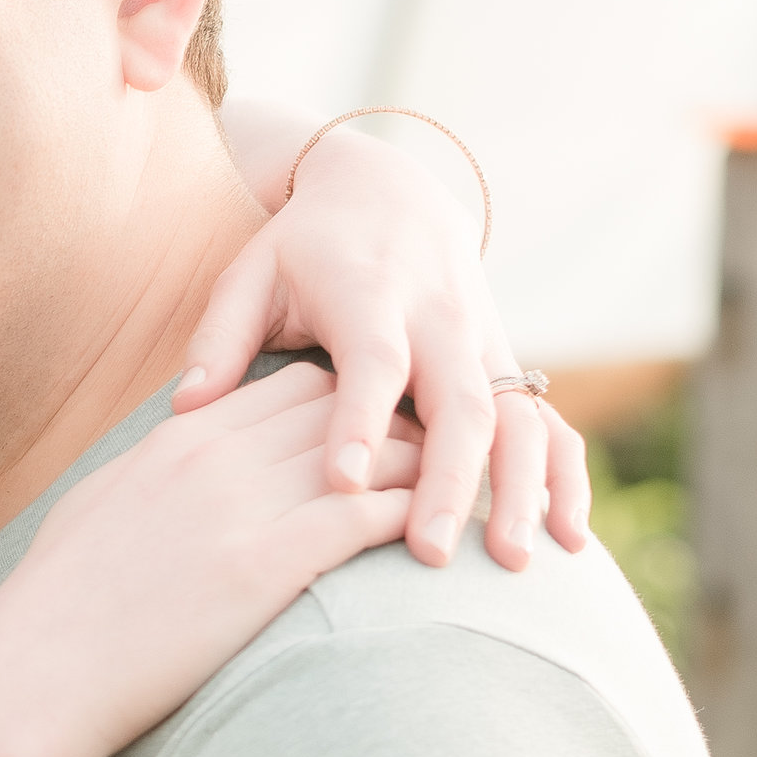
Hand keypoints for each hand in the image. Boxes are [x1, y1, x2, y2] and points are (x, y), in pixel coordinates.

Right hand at [0, 365, 418, 756]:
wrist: (32, 676)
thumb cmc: (53, 616)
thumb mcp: (96, 519)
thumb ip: (145, 484)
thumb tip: (166, 483)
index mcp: (175, 440)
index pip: (289, 386)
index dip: (349, 401)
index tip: (386, 428)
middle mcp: (213, 456)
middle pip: (340, 405)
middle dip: (402, 420)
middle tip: (452, 451)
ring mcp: (241, 506)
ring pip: (368, 452)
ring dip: (424, 466)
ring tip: (466, 492)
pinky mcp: (265, 566)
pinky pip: (366, 515)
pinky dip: (414, 515)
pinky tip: (444, 534)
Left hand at [177, 125, 592, 571]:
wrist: (389, 193)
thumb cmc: (304, 249)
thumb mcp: (252, 273)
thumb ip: (221, 337)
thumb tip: (186, 405)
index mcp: (372, 295)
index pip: (374, 361)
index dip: (362, 420)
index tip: (345, 482)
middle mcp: (441, 319)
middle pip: (459, 402)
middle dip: (449, 480)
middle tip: (430, 555)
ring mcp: (485, 343)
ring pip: (518, 418)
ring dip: (520, 489)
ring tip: (509, 563)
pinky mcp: (508, 365)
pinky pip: (551, 423)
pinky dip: (566, 479)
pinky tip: (569, 543)